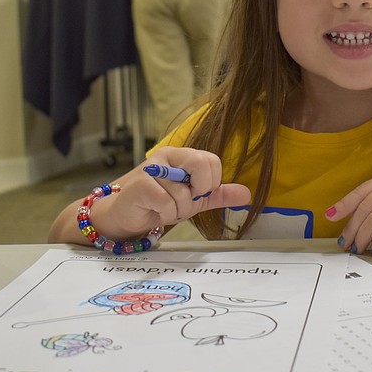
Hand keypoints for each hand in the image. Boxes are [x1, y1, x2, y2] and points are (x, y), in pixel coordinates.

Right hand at [95, 147, 250, 239]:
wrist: (125, 215)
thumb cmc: (159, 203)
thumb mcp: (194, 198)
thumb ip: (219, 194)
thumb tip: (246, 194)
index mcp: (182, 155)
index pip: (211, 160)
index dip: (211, 182)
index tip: (199, 193)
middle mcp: (167, 157)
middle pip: (202, 164)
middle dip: (199, 191)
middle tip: (186, 200)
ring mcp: (152, 169)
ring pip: (184, 193)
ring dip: (178, 210)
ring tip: (165, 208)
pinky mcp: (140, 186)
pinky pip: (167, 204)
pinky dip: (165, 214)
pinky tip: (155, 211)